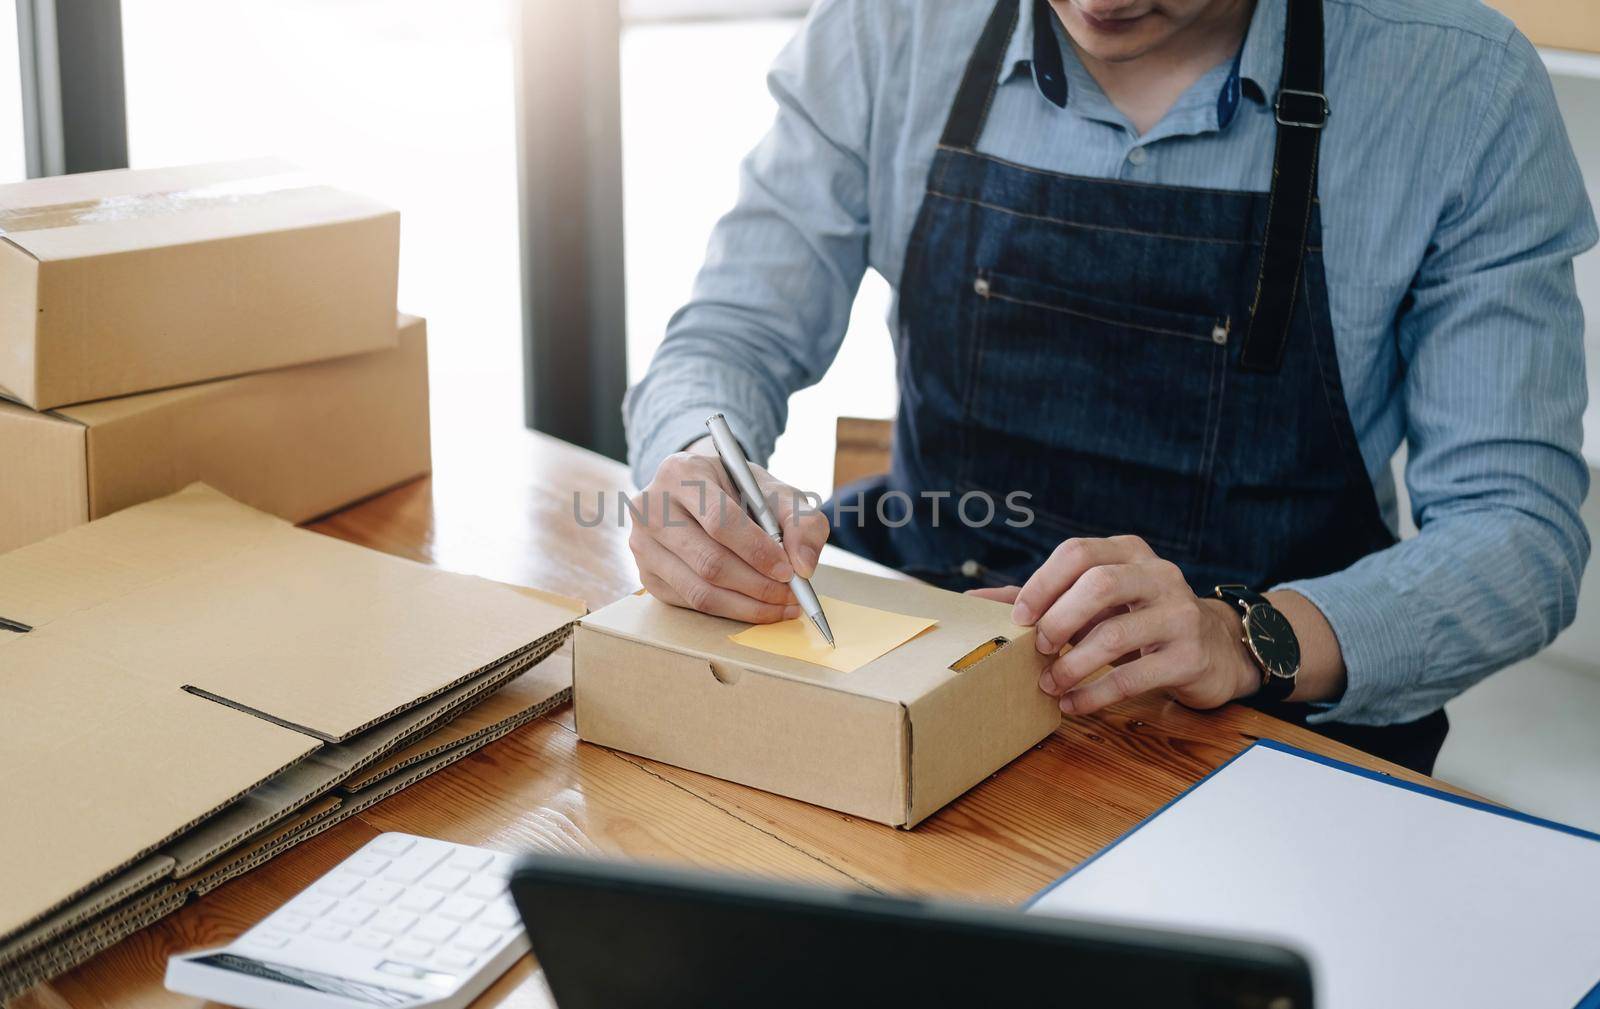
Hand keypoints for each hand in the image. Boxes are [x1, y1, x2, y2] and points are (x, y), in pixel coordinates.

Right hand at [628, 437, 829, 622]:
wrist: (707, 494)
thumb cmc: (742, 492)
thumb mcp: (778, 493)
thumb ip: (802, 522)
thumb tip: (804, 566)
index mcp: (681, 473)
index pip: (719, 520)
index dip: (757, 551)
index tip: (789, 571)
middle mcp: (651, 507)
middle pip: (708, 561)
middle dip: (758, 586)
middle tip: (791, 596)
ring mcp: (642, 544)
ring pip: (699, 590)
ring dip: (747, 606)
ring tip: (780, 605)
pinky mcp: (646, 575)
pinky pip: (690, 604)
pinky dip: (729, 611)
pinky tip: (755, 605)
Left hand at [969, 535, 1260, 715]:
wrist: (1216, 647)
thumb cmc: (1140, 619)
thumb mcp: (1097, 601)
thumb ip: (1041, 598)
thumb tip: (973, 603)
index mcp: (1129, 552)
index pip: (1078, 553)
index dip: (1042, 584)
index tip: (1018, 617)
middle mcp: (1158, 574)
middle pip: (1098, 585)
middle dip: (1057, 620)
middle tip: (1036, 648)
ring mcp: (1180, 614)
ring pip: (1115, 634)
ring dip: (1072, 664)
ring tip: (1049, 683)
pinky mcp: (1190, 656)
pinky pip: (1134, 676)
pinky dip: (1094, 694)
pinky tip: (1073, 703)